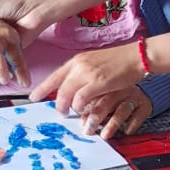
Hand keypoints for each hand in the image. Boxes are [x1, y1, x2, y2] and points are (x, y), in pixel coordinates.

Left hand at [29, 45, 143, 112]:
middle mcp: (79, 65)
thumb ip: (82, 73)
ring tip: (71, 113)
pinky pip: (81, 98)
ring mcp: (88, 73)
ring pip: (67, 94)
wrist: (136, 56)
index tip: (33, 97)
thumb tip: (73, 88)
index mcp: (77, 60)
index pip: (54, 76)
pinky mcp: (99, 82)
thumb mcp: (95, 63)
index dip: (42, 88)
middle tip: (59, 112)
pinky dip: (79, 107)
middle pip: (58, 87)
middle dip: (56, 103)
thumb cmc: (119, 62)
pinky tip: (83, 109)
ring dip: (67, 107)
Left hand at [80, 86, 151, 139]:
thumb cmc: (119, 97)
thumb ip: (92, 107)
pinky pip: (138, 115)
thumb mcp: (105, 98)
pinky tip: (126, 131)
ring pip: (122, 110)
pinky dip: (132, 125)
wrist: (145, 90)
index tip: (82, 124)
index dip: (87, 111)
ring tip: (105, 135)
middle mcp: (120, 91)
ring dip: (112, 123)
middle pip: (106, 102)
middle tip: (89, 130)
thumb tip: (82, 123)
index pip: (94, 98)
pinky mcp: (145, 106)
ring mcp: (133, 98)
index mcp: (107, 86)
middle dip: (96, 117)